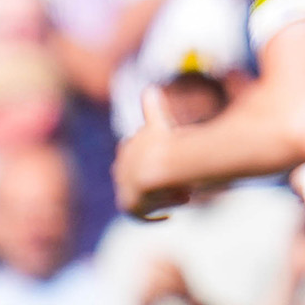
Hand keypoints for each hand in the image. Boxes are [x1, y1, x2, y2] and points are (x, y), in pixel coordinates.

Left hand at [114, 93, 191, 219]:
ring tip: (184, 194)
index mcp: (127, 148)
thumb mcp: (160, 123)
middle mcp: (120, 168)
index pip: (133, 153)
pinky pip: (141, 215)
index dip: (152, 159)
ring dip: (162, 197)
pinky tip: (168, 215)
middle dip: (157, 181)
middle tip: (183, 183)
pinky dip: (156, 215)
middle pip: (138, 178)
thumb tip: (149, 89)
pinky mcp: (127, 206)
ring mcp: (123, 188)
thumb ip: (153, 108)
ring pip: (143, 196)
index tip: (169, 165)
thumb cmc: (164, 142)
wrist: (156, 165)